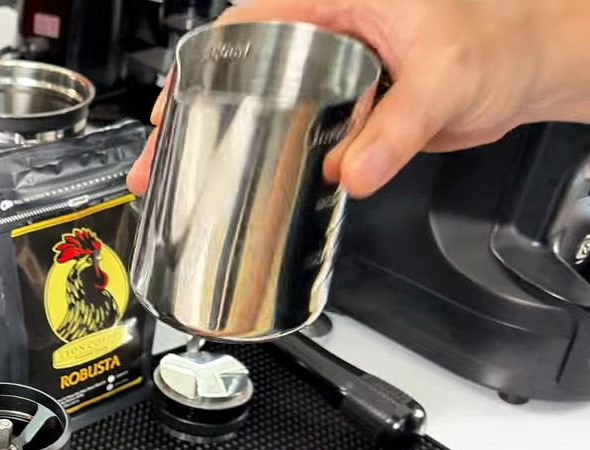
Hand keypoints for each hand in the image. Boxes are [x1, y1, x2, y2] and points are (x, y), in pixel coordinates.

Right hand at [127, 0, 550, 198]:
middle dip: (193, 116)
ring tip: (184, 182)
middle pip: (239, 74)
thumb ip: (397, 128)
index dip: (201, 64)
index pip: (246, 25)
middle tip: (159, 158)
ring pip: (262, 111)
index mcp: (335, 2)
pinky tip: (248, 190)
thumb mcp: (445, 78)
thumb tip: (350, 170)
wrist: (530, 72)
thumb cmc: (501, 40)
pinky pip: (297, 139)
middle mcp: (325, 37)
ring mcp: (331, 79)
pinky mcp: (345, 115)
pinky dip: (271, 165)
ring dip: (224, 147)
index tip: (172, 103)